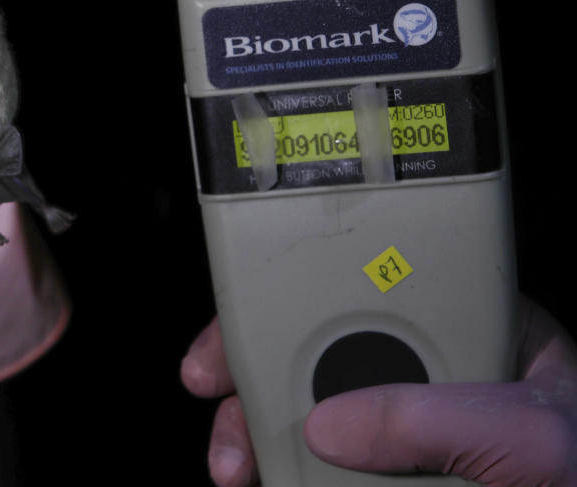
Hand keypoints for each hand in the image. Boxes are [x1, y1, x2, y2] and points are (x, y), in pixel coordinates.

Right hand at [181, 295, 576, 486]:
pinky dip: (289, 478)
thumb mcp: (534, 435)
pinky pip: (326, 471)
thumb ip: (436, 418)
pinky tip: (270, 482)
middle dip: (255, 386)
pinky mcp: (398, 479)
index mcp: (467, 327)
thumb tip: (329, 423)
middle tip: (225, 426)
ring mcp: (410, 436)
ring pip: (312, 423)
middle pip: (315, 357)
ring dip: (265, 445)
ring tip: (241, 472)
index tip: (231, 343)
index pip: (358, 291)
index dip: (283, 305)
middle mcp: (428, 375)